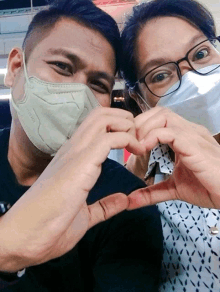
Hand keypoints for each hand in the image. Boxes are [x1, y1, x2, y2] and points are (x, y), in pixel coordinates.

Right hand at [0, 107, 145, 271]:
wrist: (25, 236)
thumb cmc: (49, 226)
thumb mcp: (85, 215)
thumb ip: (104, 205)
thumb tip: (123, 200)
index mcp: (74, 159)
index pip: (96, 127)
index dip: (118, 128)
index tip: (135, 144)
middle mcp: (73, 150)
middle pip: (100, 114)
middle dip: (125, 118)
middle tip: (139, 138)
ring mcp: (75, 154)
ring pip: (102, 118)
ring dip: (126, 125)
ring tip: (138, 144)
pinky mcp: (80, 163)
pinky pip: (107, 139)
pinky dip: (127, 139)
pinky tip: (136, 151)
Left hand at [127, 107, 219, 209]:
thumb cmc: (207, 188)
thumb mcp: (173, 189)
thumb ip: (152, 192)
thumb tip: (130, 201)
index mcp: (185, 137)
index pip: (159, 118)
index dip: (141, 126)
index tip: (130, 143)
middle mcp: (189, 131)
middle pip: (159, 112)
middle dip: (139, 124)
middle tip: (129, 142)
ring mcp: (193, 136)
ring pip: (163, 117)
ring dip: (144, 128)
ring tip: (136, 146)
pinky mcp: (195, 146)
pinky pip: (171, 132)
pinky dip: (153, 137)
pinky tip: (144, 148)